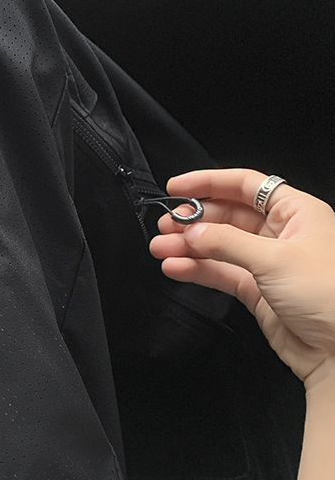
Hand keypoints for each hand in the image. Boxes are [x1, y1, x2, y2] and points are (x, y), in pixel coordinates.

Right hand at [149, 168, 334, 389]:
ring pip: (219, 246)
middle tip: (166, 224)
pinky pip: (220, 273)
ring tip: (161, 248)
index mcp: (296, 212)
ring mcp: (267, 263)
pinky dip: (197, 269)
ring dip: (189, 246)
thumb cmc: (329, 297)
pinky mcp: (257, 291)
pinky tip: (176, 268)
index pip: (246, 185)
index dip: (210, 182)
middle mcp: (282, 234)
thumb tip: (194, 232)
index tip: (177, 187)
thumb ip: (228, 243)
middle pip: (228, 215)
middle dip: (194, 219)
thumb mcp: (275, 259)